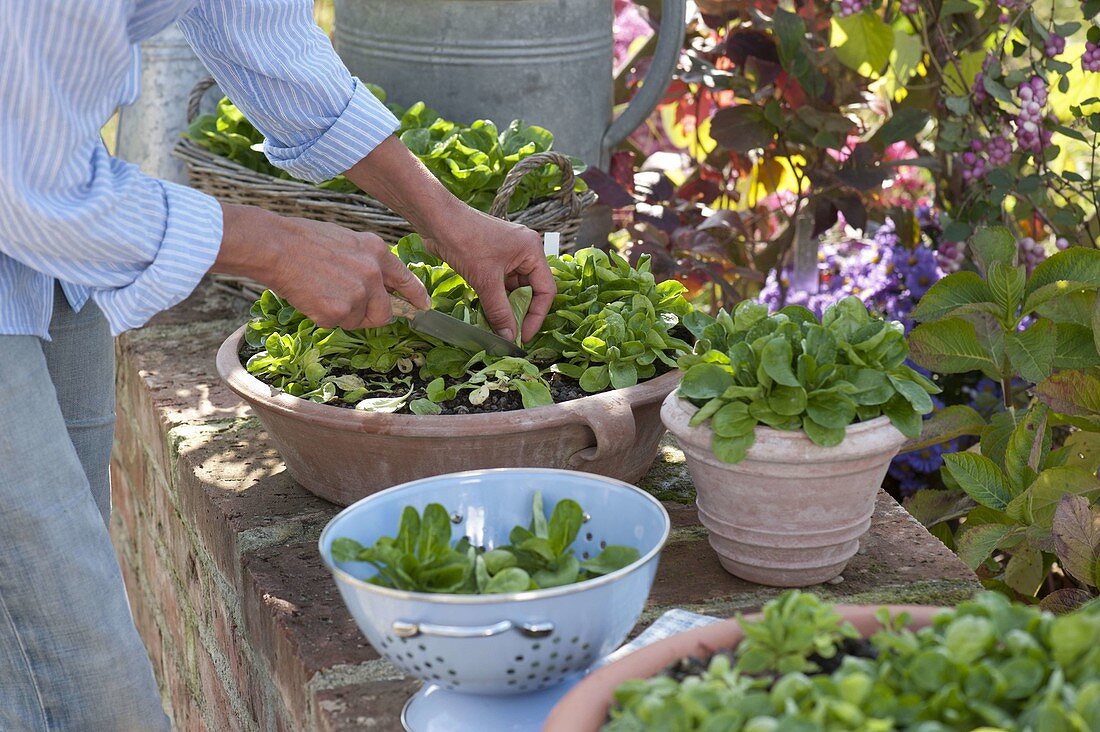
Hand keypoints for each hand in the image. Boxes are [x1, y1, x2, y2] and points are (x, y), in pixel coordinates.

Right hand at [212, 204, 430, 328]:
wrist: (275, 246)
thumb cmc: (304, 241)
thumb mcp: (347, 241)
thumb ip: (367, 262)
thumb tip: (377, 286)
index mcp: (377, 252)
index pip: (406, 279)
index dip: (415, 297)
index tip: (423, 308)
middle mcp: (373, 274)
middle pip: (384, 313)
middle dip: (370, 316)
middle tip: (347, 308)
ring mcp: (357, 294)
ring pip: (358, 321)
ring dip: (342, 315)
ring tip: (321, 292)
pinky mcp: (338, 311)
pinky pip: (336, 325)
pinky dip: (323, 317)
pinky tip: (310, 297)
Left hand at [422, 207, 554, 342]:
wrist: (436, 220)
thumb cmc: (464, 240)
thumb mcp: (485, 280)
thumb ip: (499, 311)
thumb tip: (509, 337)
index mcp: (532, 250)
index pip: (546, 290)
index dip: (537, 316)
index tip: (524, 336)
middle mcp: (524, 251)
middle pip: (531, 290)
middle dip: (520, 313)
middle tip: (510, 335)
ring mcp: (508, 255)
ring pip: (513, 289)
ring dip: (505, 308)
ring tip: (497, 328)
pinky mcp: (492, 259)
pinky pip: (500, 284)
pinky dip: (495, 299)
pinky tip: (487, 314)